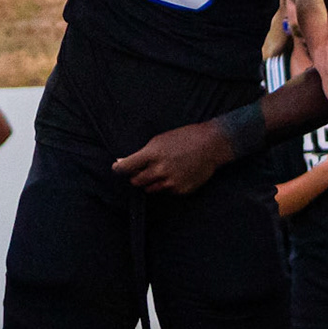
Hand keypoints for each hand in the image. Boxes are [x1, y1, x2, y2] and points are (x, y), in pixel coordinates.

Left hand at [113, 122, 232, 194]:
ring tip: (162, 170)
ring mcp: (171, 182)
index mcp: (153, 154)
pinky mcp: (180, 190)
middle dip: (135, 176)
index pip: (126, 167)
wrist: (211, 145)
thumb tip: (122, 162)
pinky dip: (167, 185)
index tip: (116, 168)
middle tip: (141, 170)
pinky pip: (166, 191)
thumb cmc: (184, 137)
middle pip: (136, 181)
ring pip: (149, 189)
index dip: (119, 168)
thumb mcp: (160, 140)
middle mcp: (160, 170)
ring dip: (150, 182)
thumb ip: (142, 154)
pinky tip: (177, 173)